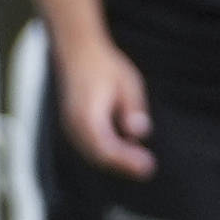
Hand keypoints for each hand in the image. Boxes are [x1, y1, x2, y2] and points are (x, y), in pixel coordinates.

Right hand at [58, 40, 153, 177]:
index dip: (127, 161)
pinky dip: (109, 154)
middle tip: (148, 168)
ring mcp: (71, 126)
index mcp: (87, 114)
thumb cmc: (104, 66)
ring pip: (94, 154)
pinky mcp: (74, 126)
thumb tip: (139, 134)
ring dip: (117, 161)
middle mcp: (74, 124)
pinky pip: (91, 147)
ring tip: (141, 162)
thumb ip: (132, 109)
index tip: (148, 165)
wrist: (78, 51)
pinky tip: (128, 152)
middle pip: (100, 156)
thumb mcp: (127, 83)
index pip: (106, 148)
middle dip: (124, 165)